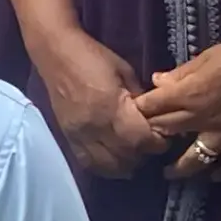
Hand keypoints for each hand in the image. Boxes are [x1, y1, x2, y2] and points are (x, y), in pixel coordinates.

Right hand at [35, 27, 163, 177]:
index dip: (157, 143)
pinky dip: (105, 166)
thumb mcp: (125, 72)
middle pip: (127, 157)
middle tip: (151, 144)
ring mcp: (79, 135)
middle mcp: (94, 127)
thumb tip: (153, 118)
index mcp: (111, 107)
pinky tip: (114, 158)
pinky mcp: (69, 138)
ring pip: (108, 166)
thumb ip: (140, 98)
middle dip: (144, 154)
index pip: (141, 140)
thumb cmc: (93, 57)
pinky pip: (89, 163)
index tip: (164, 136)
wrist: (55, 54)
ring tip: (134, 153)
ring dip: (126, 164)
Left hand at [133, 28, 220, 183]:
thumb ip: (180, 73)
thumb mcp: (206, 58)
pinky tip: (212, 177)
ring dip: (179, 169)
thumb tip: (157, 81)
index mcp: (188, 95)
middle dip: (151, 137)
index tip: (131, 115)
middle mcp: (201, 119)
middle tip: (143, 143)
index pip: (152, 108)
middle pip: (166, 133)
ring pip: (194, 160)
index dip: (139, 111)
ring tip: (169, 173)